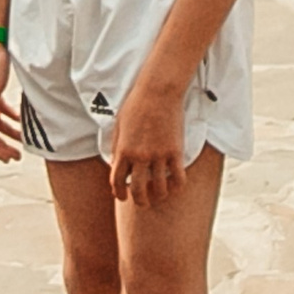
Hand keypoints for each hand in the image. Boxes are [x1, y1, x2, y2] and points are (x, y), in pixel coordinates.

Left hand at [108, 83, 187, 206]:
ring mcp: (159, 155)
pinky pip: (178, 178)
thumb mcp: (119, 125)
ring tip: (159, 196)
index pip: (117, 181)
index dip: (119, 193)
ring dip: (159, 196)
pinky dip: (176, 187)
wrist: (158, 91)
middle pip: (138, 190)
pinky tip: (175, 187)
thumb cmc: (136, 104)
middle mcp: (140, 156)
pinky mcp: (175, 151)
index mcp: (123, 150)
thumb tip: (115, 163)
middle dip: (140, 201)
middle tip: (143, 203)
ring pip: (159, 188)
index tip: (122, 197)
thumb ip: (117, 146)